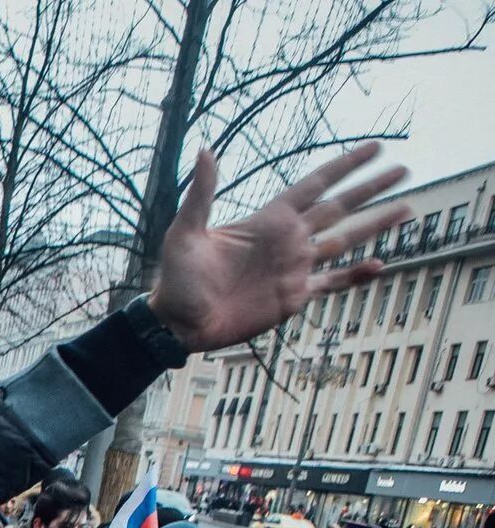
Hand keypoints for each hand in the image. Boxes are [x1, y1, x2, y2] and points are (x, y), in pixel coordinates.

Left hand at [147, 142, 411, 352]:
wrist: (178, 324)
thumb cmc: (176, 279)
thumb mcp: (185, 232)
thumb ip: (201, 193)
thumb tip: (205, 149)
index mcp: (268, 220)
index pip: (316, 184)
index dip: (345, 165)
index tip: (374, 147)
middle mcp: (287, 240)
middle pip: (340, 207)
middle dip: (371, 188)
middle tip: (404, 168)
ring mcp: (294, 268)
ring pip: (344, 240)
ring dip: (375, 225)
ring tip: (407, 207)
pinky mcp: (294, 297)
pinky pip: (333, 283)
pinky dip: (356, 275)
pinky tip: (380, 264)